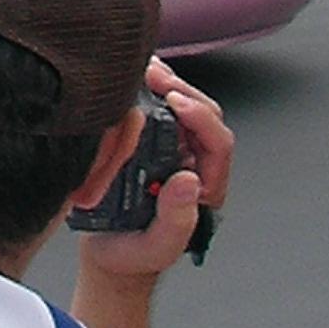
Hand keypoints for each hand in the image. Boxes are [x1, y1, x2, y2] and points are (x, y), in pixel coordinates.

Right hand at [81, 60, 231, 281]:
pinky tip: (135, 78)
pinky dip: (151, 90)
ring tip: (146, 71)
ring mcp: (173, 152)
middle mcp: (194, 164)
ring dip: (167, 85)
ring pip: (183, 107)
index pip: (218, 143)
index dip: (200, 118)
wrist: (110, 257)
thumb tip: (188, 181)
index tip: (174, 103)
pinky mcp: (151, 144)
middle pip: (204, 116)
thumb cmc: (135, 256)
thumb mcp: (154, 248)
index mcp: (205, 188)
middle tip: (155, 77)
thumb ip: (175, 222)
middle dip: (183, 91)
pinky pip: (160, 110)